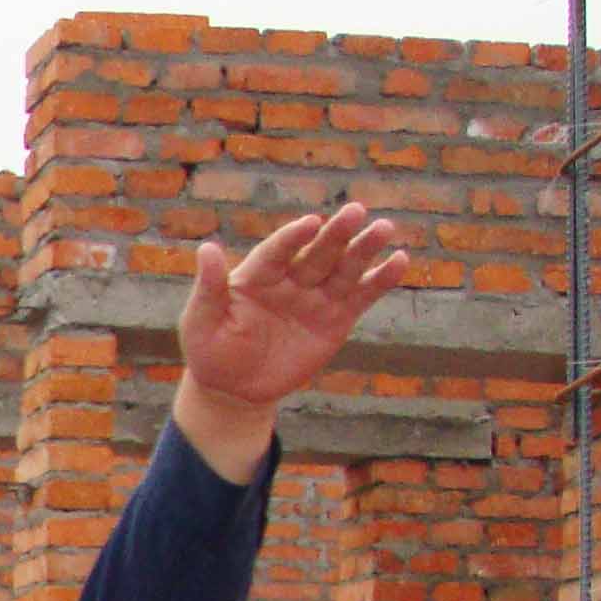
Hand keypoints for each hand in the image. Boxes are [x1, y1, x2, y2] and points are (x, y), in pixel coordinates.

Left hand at [179, 202, 409, 412]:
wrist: (234, 389)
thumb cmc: (211, 352)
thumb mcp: (201, 322)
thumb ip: (209, 287)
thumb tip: (206, 248)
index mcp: (258, 275)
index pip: (278, 250)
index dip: (293, 237)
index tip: (311, 223)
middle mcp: (291, 280)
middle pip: (317, 253)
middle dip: (336, 234)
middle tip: (356, 211)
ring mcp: (316, 298)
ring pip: (344, 269)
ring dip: (364, 249)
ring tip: (383, 229)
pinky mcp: (336, 320)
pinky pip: (361, 296)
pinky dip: (380, 280)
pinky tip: (398, 261)